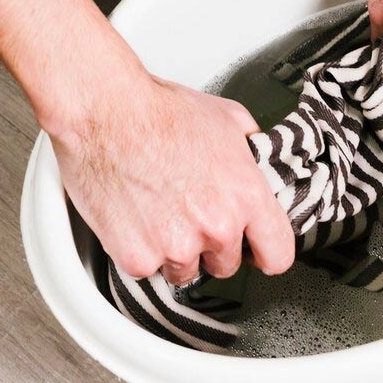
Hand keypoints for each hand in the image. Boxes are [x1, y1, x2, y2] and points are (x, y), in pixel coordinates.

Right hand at [50, 73, 294, 284]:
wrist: (104, 113)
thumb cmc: (158, 111)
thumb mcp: (226, 118)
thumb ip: (252, 149)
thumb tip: (260, 160)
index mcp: (246, 195)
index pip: (277, 255)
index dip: (264, 252)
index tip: (254, 249)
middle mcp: (216, 227)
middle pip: (226, 265)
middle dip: (211, 245)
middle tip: (188, 211)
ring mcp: (177, 247)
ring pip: (185, 271)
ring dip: (174, 250)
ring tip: (157, 208)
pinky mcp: (138, 258)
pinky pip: (147, 269)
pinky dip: (140, 249)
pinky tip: (134, 214)